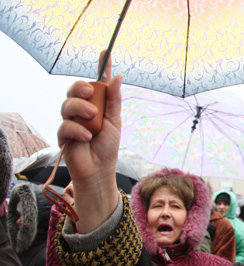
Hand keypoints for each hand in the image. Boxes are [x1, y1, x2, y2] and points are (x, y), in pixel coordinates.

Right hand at [58, 50, 121, 232]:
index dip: (101, 67)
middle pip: (75, 90)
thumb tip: (116, 77)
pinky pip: (65, 125)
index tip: (105, 52)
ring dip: (81, 110)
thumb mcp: (115, 122)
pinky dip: (77, 130)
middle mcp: (82, 110)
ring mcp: (71, 121)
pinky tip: (87, 137)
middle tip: (90, 92)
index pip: (97, 83)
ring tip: (93, 119)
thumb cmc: (107, 148)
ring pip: (68, 104)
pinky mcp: (63, 135)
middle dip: (81, 88)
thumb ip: (113, 101)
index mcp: (97, 105)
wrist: (99, 171)